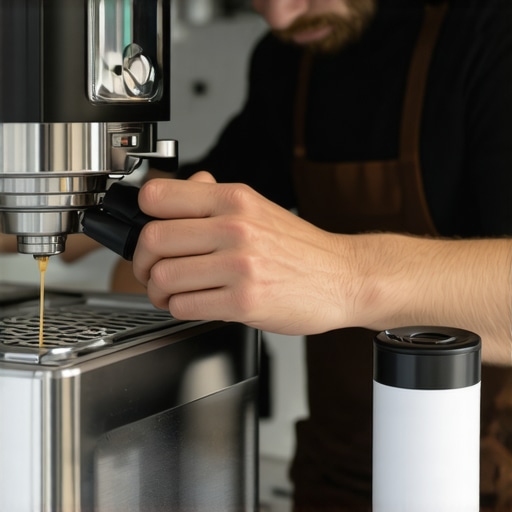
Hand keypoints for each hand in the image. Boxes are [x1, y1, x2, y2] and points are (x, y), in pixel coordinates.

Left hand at [132, 172, 357, 333]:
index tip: (146, 231)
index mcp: (234, 200)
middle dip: (142, 262)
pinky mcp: (244, 301)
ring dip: (157, 290)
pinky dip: (178, 308)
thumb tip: (185, 186)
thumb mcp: (259, 209)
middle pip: (153, 240)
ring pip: (164, 278)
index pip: (158, 196)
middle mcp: (235, 228)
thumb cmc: (301, 248)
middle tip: (150, 270)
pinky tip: (191, 303)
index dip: (141, 216)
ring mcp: (239, 266)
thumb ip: (216, 198)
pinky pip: (185, 306)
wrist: (342, 277)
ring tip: (169, 292)